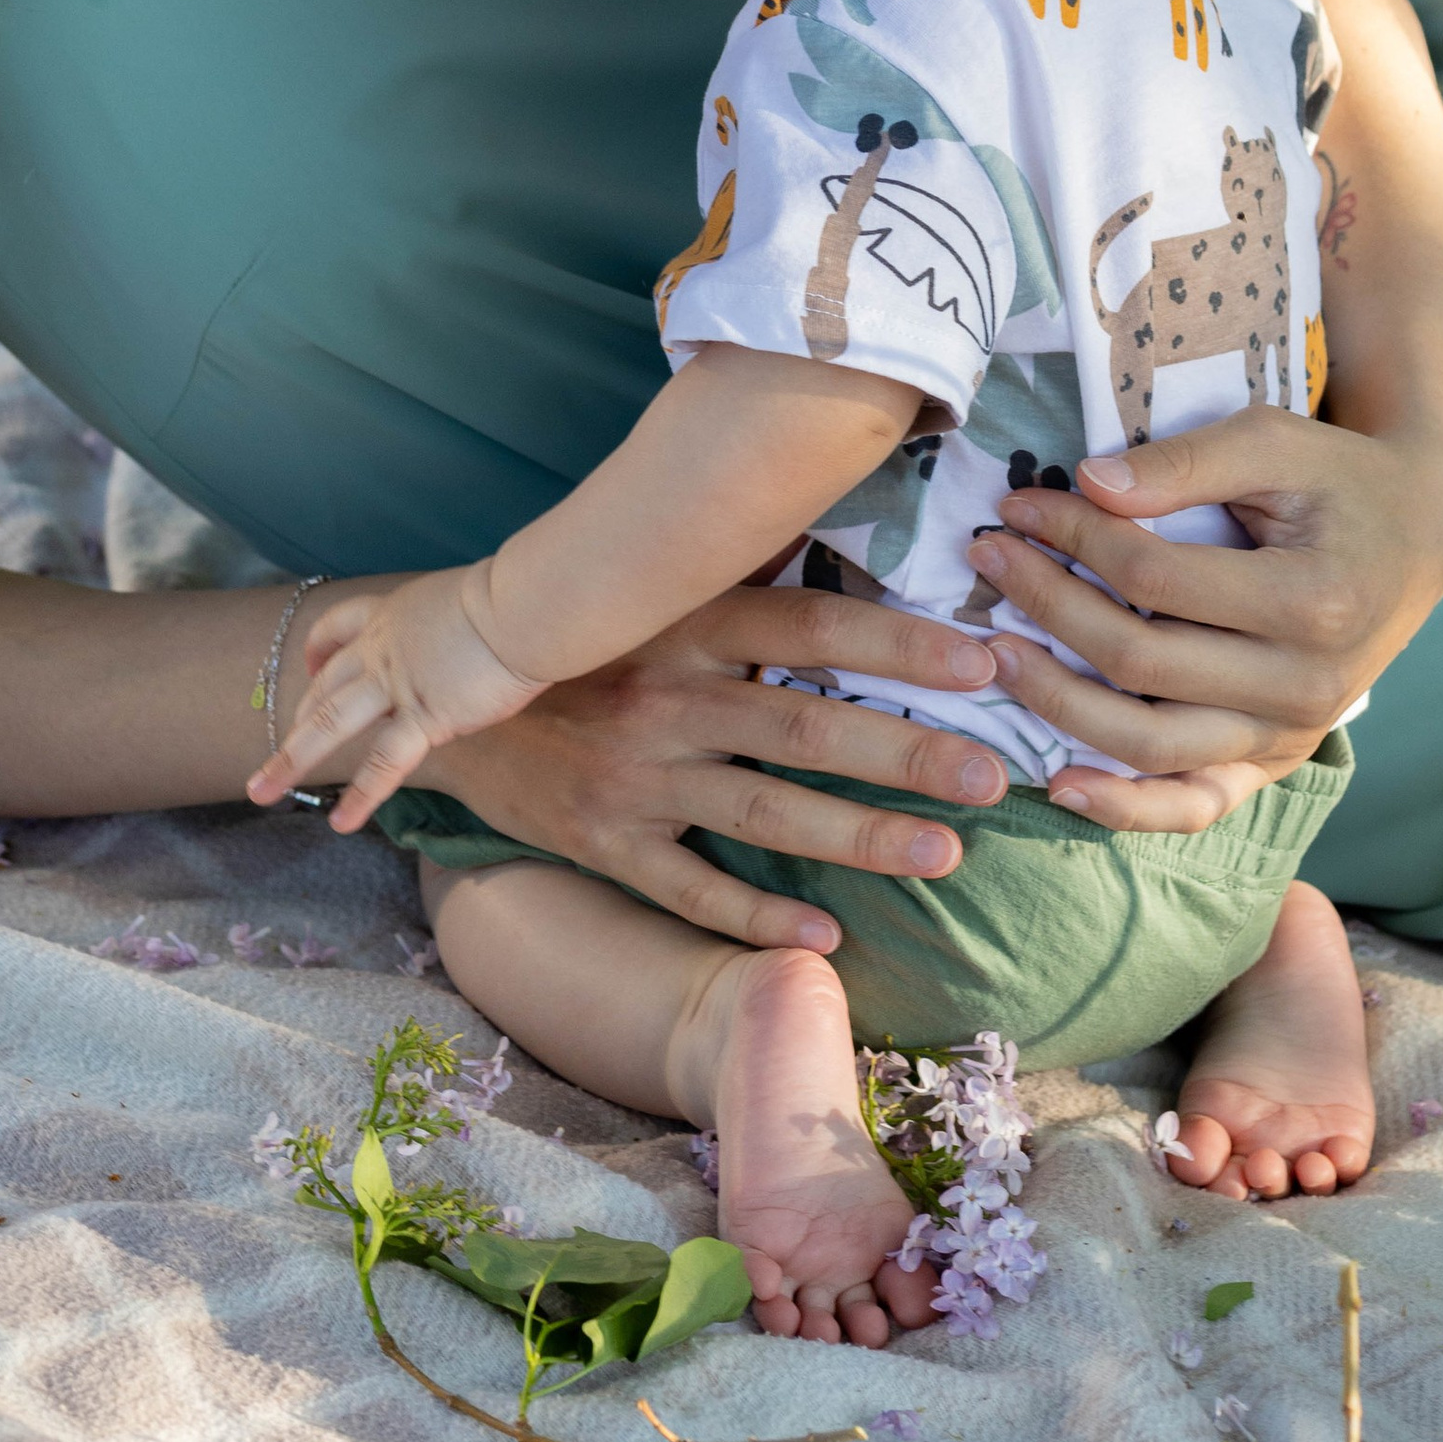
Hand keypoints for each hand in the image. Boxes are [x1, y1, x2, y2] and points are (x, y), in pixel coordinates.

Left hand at [249, 571, 542, 830]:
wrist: (526, 605)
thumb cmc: (518, 597)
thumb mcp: (468, 601)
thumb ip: (454, 625)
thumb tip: (474, 640)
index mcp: (393, 614)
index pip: (339, 627)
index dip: (318, 650)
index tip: (311, 667)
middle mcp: (383, 648)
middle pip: (325, 687)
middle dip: (295, 722)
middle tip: (272, 758)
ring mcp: (397, 683)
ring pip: (330, 724)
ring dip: (290, 759)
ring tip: (260, 791)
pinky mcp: (425, 715)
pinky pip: (385, 762)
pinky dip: (362, 795)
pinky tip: (342, 823)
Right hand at [440, 579, 1018, 949]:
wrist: (449, 698)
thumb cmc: (581, 638)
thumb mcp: (648, 587)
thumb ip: (738, 563)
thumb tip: (830, 503)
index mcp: (684, 622)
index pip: (808, 626)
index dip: (897, 644)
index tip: (983, 661)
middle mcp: (666, 697)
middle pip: (801, 726)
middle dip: (903, 753)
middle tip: (993, 778)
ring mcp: (636, 775)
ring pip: (762, 812)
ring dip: (859, 836)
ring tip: (943, 853)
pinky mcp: (605, 842)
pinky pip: (690, 888)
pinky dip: (756, 915)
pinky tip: (824, 938)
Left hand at [969, 401, 1442, 828]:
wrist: (1415, 538)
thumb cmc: (1337, 479)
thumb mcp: (1275, 441)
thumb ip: (1186, 463)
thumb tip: (1089, 485)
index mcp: (1313, 602)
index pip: (1154, 578)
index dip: (1073, 538)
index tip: (1018, 504)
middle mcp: (1306, 686)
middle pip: (1139, 660)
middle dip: (1047, 605)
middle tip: (987, 558)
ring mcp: (1290, 735)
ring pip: (1150, 743)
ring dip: (1057, 702)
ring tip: (994, 653)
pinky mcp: (1275, 762)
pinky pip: (1195, 804)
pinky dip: (1126, 807)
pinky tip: (1059, 785)